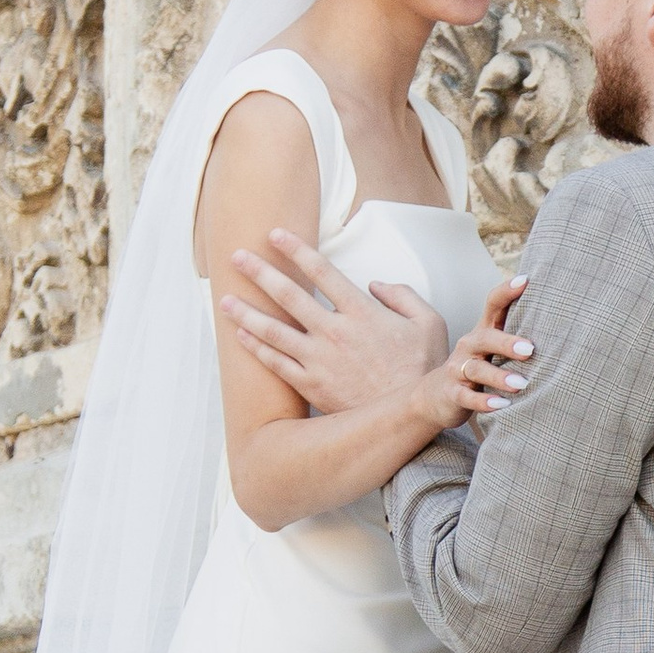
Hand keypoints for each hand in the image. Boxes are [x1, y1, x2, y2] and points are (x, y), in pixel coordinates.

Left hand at [223, 234, 531, 433]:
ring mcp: (319, 361)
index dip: (295, 249)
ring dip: (246, 312)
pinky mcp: (312, 386)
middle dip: (259, 272)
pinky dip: (256, 348)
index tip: (274, 234)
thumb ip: (403, 295)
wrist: (410, 418)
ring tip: (224, 298)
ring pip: (273, 331)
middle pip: (288, 295)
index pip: (321, 271)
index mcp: (362, 312)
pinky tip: (240, 335)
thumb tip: (376, 284)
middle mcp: (335, 332)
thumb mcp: (429, 323)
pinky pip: (277, 364)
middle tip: (236, 257)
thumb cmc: (423, 370)